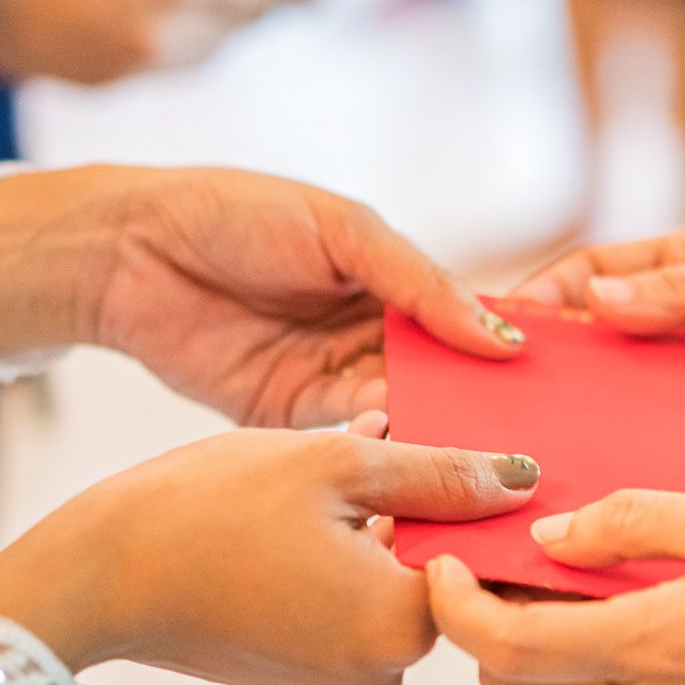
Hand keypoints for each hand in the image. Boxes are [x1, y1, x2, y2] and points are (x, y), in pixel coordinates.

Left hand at [0, 165, 526, 427]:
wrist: (127, 251)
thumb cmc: (236, 213)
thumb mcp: (343, 231)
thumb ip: (421, 285)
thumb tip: (503, 338)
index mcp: (392, 282)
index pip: (466, 326)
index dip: (507, 358)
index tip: (558, 393)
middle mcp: (370, 336)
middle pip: (442, 384)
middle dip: (479, 413)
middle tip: (533, 452)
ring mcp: (330, 381)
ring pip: (402, 419)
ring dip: (435, 441)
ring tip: (483, 471)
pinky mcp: (287, 420)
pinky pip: (346, 443)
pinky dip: (378, 455)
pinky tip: (414, 470)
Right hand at [0, 418, 542, 684]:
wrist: (96, 575)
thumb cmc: (210, 509)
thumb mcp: (338, 466)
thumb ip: (441, 474)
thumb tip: (524, 478)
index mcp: (404, 627)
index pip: (480, 559)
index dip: (462, 493)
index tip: (426, 450)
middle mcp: (382, 675)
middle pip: (434, 574)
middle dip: (410, 508)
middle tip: (366, 447)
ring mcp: (336, 684)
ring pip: (385, 586)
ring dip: (368, 529)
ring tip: (318, 475)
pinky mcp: (297, 677)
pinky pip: (342, 609)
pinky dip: (332, 561)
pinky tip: (289, 513)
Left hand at [425, 490, 684, 684]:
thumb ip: (632, 523)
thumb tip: (547, 534)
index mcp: (654, 650)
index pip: (504, 649)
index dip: (455, 610)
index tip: (442, 565)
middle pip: (516, 684)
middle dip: (492, 627)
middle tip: (502, 567)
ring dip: (557, 651)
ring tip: (593, 588)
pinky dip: (612, 678)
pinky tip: (659, 632)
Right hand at [512, 225, 684, 466]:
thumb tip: (596, 303)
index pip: (596, 275)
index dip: (548, 299)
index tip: (505, 329)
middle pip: (603, 346)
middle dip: (560, 371)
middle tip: (515, 404)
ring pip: (632, 404)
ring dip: (601, 423)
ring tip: (561, 449)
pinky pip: (679, 449)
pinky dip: (655, 459)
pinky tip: (634, 474)